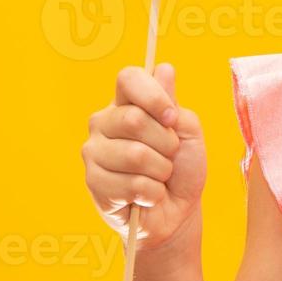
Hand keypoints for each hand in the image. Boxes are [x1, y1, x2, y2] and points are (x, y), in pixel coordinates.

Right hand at [82, 63, 207, 252]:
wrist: (176, 211)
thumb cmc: (181, 169)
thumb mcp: (188, 132)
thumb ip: (174, 104)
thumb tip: (163, 69)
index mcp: (126, 102)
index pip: (129, 78)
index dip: (154, 95)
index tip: (172, 117)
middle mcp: (104, 122)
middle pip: (133, 119)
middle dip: (165, 143)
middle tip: (169, 156)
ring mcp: (94, 151)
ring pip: (134, 155)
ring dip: (160, 171)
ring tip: (159, 178)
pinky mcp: (93, 181)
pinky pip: (131, 184)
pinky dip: (151, 193)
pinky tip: (147, 195)